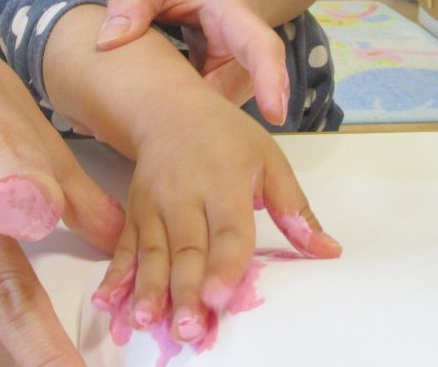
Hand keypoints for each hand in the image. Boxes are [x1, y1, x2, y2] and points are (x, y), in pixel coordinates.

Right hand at [91, 98, 340, 344]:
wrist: (169, 110)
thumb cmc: (226, 137)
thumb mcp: (269, 160)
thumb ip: (295, 208)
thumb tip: (329, 251)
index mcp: (224, 180)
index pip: (227, 228)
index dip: (224, 263)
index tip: (219, 296)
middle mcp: (184, 194)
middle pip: (185, 248)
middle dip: (184, 291)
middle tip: (188, 328)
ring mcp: (154, 205)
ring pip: (151, 253)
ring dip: (149, 290)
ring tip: (150, 322)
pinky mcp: (134, 213)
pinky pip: (123, 248)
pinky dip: (115, 277)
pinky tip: (108, 303)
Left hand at [99, 0, 289, 125]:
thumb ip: (134, 0)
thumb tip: (107, 42)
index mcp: (237, 18)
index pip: (261, 48)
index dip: (269, 79)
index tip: (275, 113)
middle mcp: (246, 59)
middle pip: (224, 97)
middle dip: (188, 116)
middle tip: (129, 125)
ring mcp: (239, 83)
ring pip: (210, 115)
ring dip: (173, 121)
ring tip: (125, 117)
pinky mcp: (224, 98)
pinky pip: (201, 117)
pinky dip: (171, 119)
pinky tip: (137, 118)